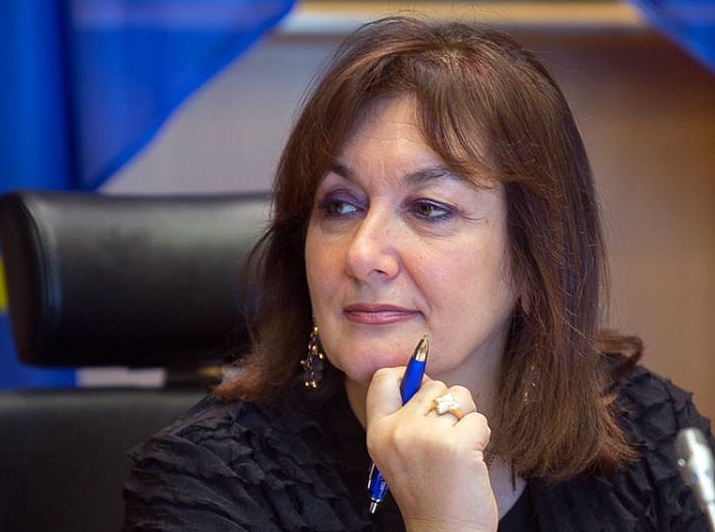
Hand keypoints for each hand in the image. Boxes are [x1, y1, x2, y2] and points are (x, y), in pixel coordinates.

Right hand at [365, 367, 497, 531]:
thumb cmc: (427, 491)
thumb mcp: (397, 452)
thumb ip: (403, 416)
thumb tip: (423, 376)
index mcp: (378, 432)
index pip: (383, 378)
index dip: (406, 373)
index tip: (420, 385)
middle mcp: (397, 431)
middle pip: (432, 385)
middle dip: (447, 404)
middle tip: (444, 438)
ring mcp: (425, 436)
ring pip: (459, 397)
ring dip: (467, 418)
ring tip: (458, 448)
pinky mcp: (456, 444)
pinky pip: (479, 419)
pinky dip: (482, 436)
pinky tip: (470, 460)